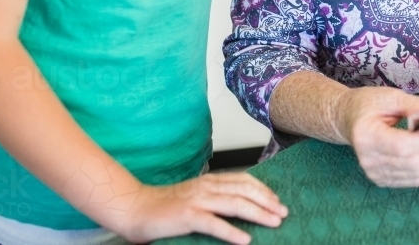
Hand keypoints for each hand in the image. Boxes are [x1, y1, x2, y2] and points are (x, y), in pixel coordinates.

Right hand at [115, 172, 286, 244]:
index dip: (264, 190)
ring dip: (258, 213)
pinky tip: (245, 239)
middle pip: (245, 191)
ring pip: (235, 204)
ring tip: (274, 222)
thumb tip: (240, 207)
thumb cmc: (165, 206)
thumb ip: (215, 198)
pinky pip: (214, 224)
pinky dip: (231, 231)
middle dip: (267, 202)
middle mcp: (207, 187)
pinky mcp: (187, 216)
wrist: (135, 208)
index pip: (244, 181)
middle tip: (283, 213)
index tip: (278, 201)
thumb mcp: (195, 197)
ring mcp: (197, 200)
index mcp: (210, 180)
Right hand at [336, 86, 418, 187]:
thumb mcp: (389, 96)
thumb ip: (414, 105)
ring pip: (417, 173)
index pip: (404, 146)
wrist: (348, 120)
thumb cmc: (367, 104)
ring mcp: (375, 174)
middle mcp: (369, 161)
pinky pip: (414, 178)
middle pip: (413, 162)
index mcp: (366, 136)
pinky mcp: (383, 180)